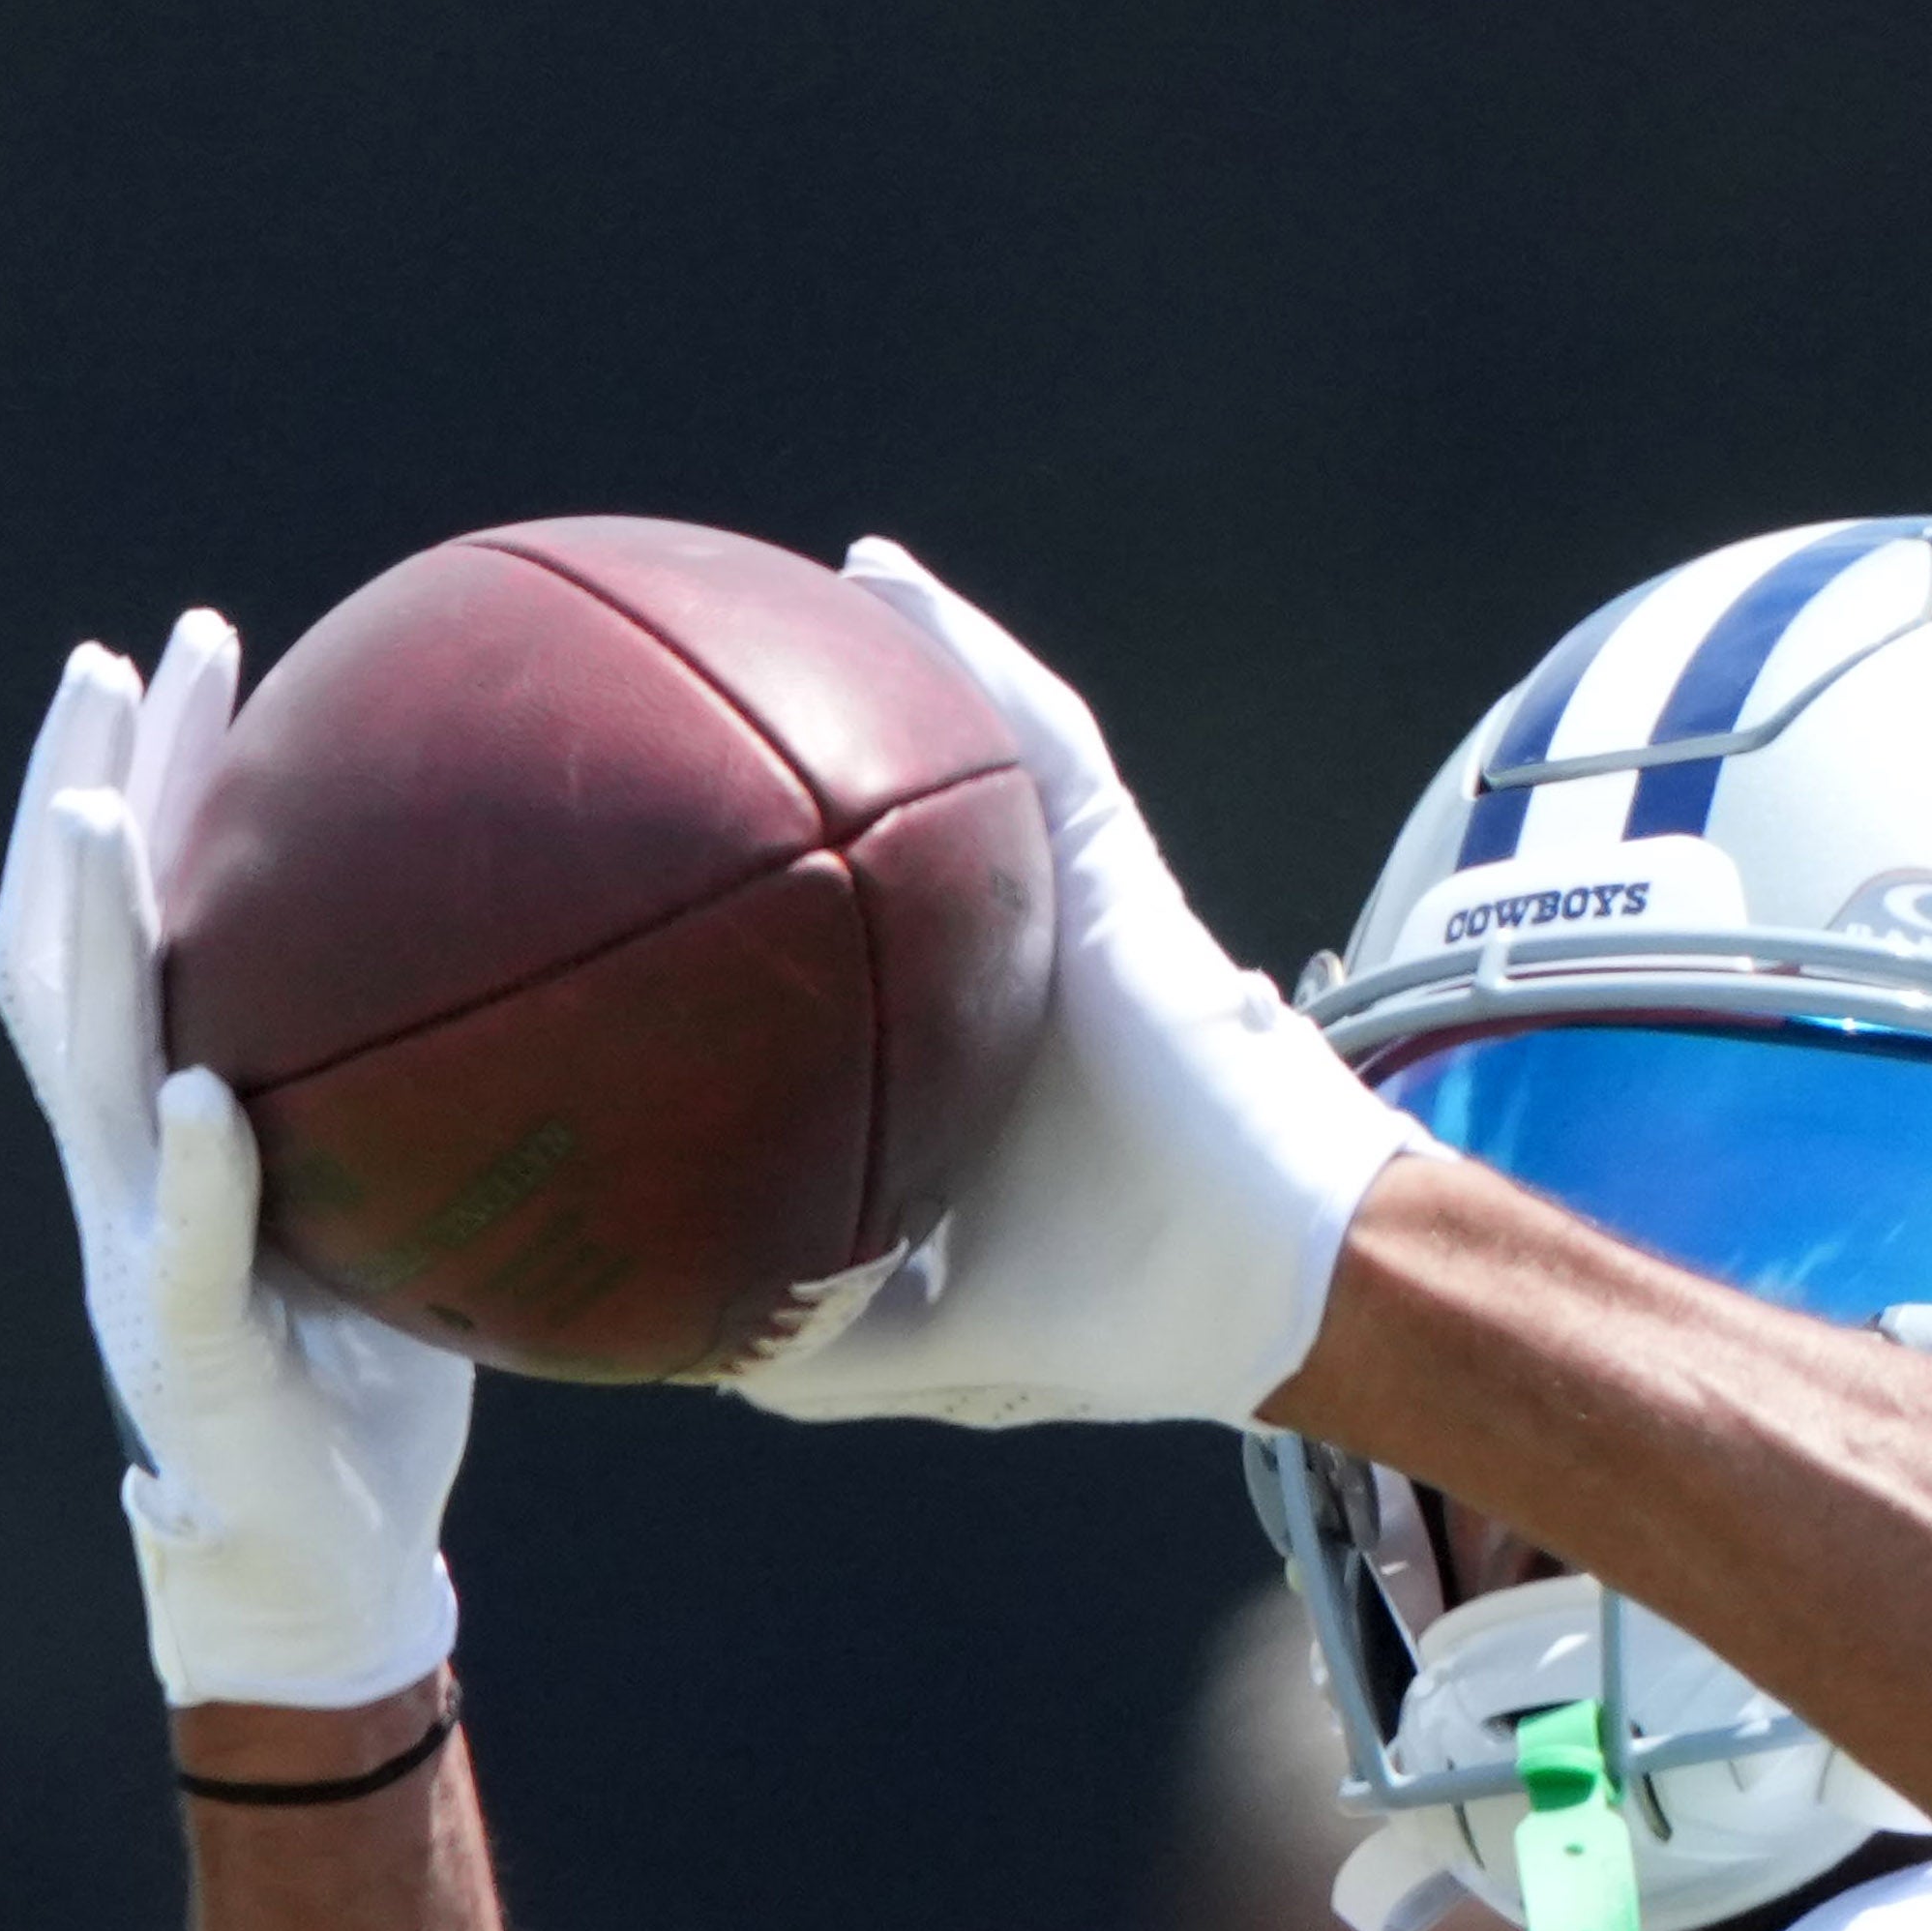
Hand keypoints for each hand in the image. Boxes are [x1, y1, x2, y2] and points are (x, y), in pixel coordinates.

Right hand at [0, 612, 476, 1710]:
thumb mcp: (419, 1208)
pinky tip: (202, 1087)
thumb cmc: (382, 1380)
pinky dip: (189, 1162)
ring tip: (118, 817)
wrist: (323, 1565)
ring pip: (78, 1061)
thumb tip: (600, 963)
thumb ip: (445, 1098)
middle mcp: (126, 1162)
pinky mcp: (183, 1350)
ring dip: (93, 937)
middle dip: (82, 794)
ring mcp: (136, 1249)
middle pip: (60, 944)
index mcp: (169, 1117)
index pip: (125, 918)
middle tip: (126, 659)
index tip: (182, 653)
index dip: (130, 784)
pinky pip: (182, 1241)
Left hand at [732, 542, 1416, 1433]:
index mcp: (961, 1078)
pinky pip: (1040, 746)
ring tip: (799, 596)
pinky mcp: (1115, 881)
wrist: (1276, 1283)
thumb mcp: (917, 1347)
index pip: (854, 984)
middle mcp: (1007, 981)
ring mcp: (1065, 920)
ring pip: (964, 768)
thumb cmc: (1123, 1318)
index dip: (763, 939)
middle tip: (698, 704)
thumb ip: (802, 1346)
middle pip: (905, 854)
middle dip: (822, 774)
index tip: (655, 894)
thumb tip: (665, 1338)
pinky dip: (971, 657)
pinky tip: (886, 583)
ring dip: (892, 674)